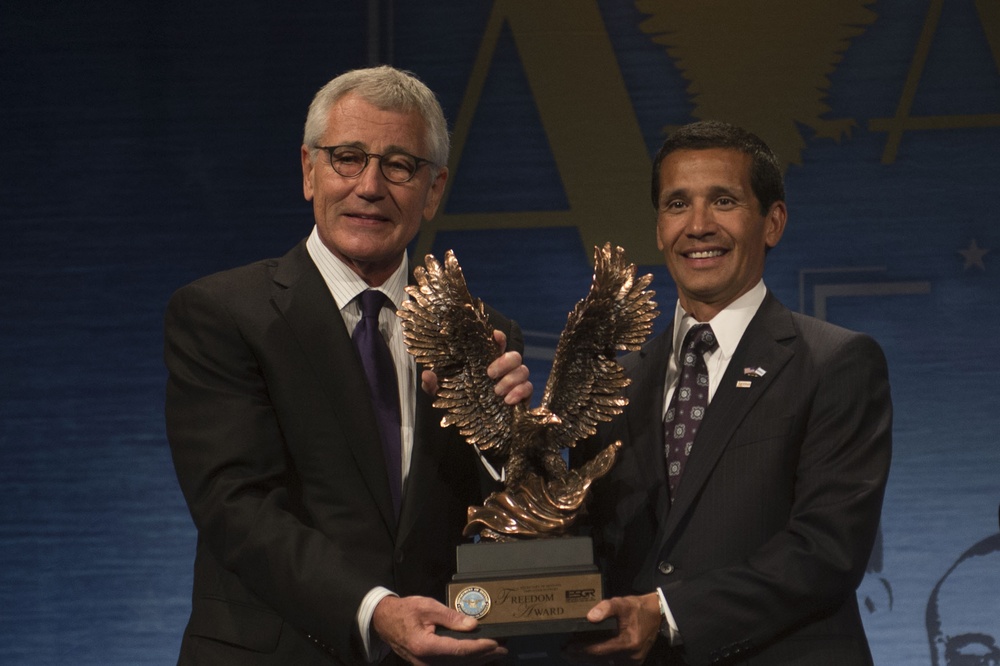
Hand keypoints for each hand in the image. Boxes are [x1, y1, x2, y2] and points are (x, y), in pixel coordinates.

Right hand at [372, 595, 506, 664]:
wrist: (385, 621)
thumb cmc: (405, 611)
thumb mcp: (428, 607)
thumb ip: (451, 617)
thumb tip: (472, 625)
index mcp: (426, 646)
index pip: (459, 651)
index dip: (479, 648)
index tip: (495, 643)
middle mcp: (426, 662)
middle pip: (461, 663)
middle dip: (484, 656)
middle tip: (503, 649)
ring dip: (478, 661)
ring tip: (496, 654)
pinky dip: (466, 663)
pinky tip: (478, 659)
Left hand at [421, 330, 532, 404]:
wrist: (473, 430)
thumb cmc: (460, 405)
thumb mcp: (443, 395)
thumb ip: (433, 385)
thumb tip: (426, 374)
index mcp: (486, 363)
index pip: (496, 344)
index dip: (498, 338)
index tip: (495, 336)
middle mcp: (503, 370)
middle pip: (515, 355)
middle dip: (505, 362)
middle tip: (490, 374)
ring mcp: (514, 383)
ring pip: (523, 370)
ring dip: (511, 379)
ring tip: (497, 393)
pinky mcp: (522, 397)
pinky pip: (529, 388)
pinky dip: (520, 392)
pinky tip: (508, 401)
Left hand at [565, 593, 660, 663]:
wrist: (656, 614)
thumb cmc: (637, 608)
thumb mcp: (621, 603)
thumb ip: (606, 608)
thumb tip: (590, 617)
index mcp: (627, 643)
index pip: (598, 650)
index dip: (582, 650)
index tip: (568, 647)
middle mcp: (630, 657)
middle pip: (600, 660)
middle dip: (581, 656)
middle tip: (565, 651)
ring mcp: (633, 662)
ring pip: (605, 663)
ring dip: (589, 658)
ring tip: (573, 653)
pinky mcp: (633, 662)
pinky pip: (612, 662)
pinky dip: (600, 658)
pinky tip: (589, 654)